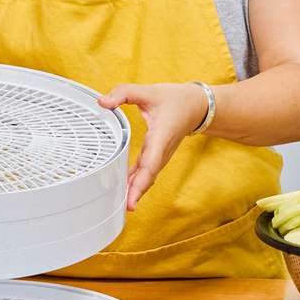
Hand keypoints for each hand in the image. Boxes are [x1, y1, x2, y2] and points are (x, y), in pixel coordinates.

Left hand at [98, 82, 208, 210]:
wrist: (196, 107)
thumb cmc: (174, 100)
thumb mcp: (148, 91)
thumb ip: (124, 93)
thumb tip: (103, 102)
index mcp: (160, 136)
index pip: (150, 163)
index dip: (141, 182)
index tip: (132, 198)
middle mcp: (162, 150)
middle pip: (148, 176)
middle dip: (136, 193)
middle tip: (123, 208)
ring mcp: (161, 155)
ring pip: (148, 177)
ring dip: (135, 190)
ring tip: (120, 204)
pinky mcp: (157, 156)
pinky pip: (146, 172)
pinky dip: (136, 182)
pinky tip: (125, 190)